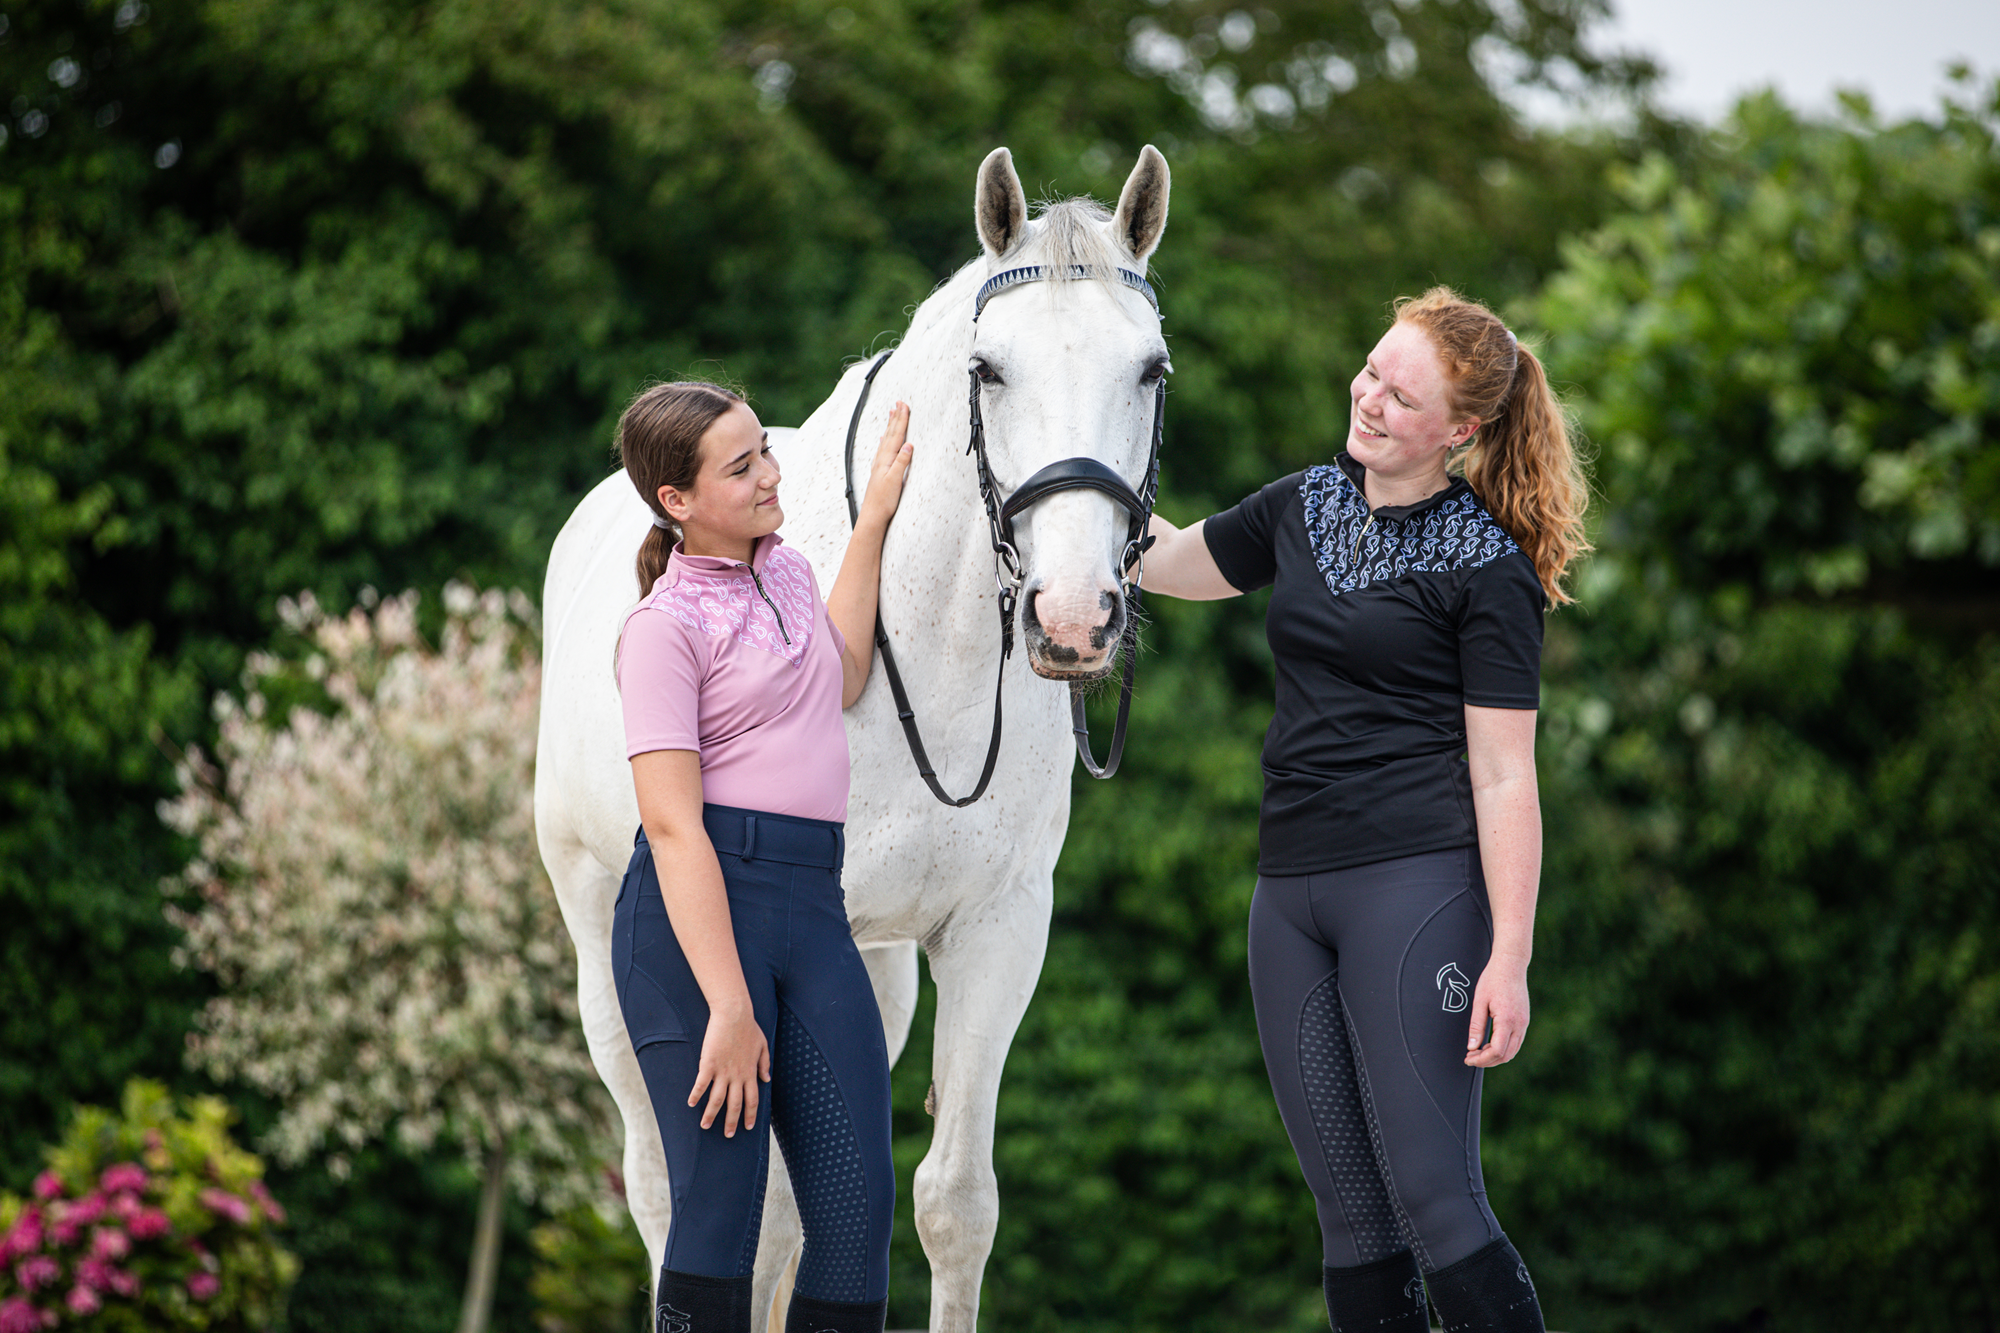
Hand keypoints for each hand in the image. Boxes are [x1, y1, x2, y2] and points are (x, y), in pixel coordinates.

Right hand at [689, 1001, 769, 1135]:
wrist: (734, 1014)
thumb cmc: (749, 1027)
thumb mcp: (763, 1045)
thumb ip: (765, 1064)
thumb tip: (767, 1079)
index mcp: (750, 1072)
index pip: (752, 1099)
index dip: (750, 1114)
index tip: (747, 1127)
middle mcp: (737, 1076)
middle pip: (735, 1105)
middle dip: (731, 1122)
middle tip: (728, 1135)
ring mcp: (723, 1071)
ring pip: (717, 1099)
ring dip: (711, 1114)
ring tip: (705, 1126)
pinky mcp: (709, 1064)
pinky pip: (701, 1084)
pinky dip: (696, 1095)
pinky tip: (690, 1103)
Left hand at [857, 401, 915, 526]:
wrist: (873, 516)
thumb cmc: (884, 501)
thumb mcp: (895, 481)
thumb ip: (901, 462)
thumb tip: (908, 444)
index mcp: (887, 460)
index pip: (896, 435)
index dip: (901, 420)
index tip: (904, 405)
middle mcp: (882, 460)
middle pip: (891, 434)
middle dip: (896, 418)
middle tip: (898, 403)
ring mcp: (880, 465)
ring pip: (887, 440)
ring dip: (890, 426)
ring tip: (891, 414)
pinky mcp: (880, 472)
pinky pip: (883, 450)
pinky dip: (885, 441)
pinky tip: (884, 439)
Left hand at [1464, 957, 1529, 1066]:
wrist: (1510, 965)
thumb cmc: (1493, 979)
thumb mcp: (1479, 1001)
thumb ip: (1476, 1026)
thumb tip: (1471, 1047)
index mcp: (1507, 1020)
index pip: (1497, 1051)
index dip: (1481, 1059)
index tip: (1468, 1058)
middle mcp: (1519, 1024)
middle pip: (1506, 1055)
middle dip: (1487, 1061)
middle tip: (1470, 1058)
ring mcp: (1524, 1023)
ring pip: (1513, 1051)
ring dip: (1496, 1056)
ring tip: (1478, 1052)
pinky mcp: (1524, 1020)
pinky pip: (1516, 1042)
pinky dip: (1503, 1048)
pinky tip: (1490, 1045)